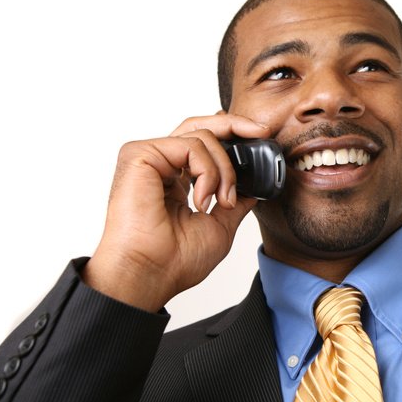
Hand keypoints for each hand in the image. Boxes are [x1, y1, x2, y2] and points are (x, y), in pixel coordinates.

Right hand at [84, 114, 270, 311]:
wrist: (150, 275)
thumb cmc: (174, 261)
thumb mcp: (220, 226)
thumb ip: (235, 201)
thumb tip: (254, 187)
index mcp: (173, 179)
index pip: (204, 143)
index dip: (233, 134)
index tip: (261, 135)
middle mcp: (160, 165)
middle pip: (201, 126)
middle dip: (236, 125)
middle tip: (262, 131)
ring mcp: (148, 157)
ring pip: (202, 136)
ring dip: (224, 170)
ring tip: (221, 201)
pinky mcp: (140, 155)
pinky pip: (190, 145)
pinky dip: (207, 170)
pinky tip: (203, 199)